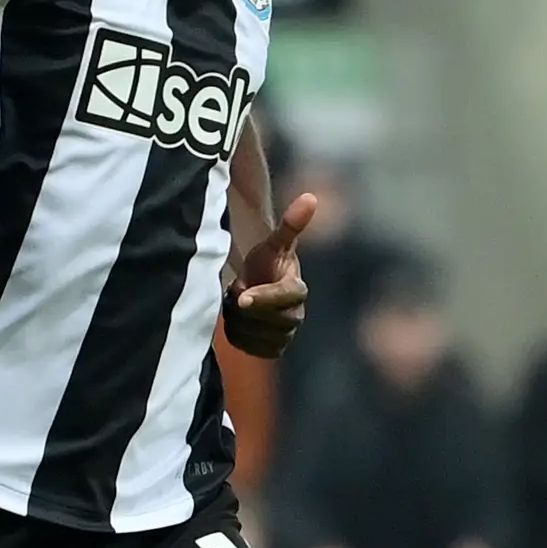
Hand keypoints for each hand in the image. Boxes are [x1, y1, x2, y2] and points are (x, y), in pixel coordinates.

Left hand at [221, 191, 319, 356]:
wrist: (259, 286)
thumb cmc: (267, 262)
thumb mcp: (273, 243)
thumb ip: (291, 225)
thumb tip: (311, 197)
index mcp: (298, 290)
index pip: (285, 298)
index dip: (264, 298)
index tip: (241, 296)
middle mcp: (296, 316)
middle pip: (265, 319)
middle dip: (242, 307)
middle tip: (235, 290)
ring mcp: (286, 336)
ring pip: (254, 334)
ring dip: (237, 321)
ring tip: (236, 305)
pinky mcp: (273, 350)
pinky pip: (250, 349)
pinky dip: (238, 336)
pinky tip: (238, 322)